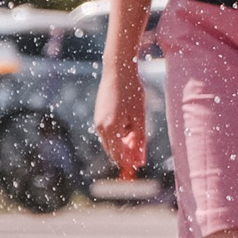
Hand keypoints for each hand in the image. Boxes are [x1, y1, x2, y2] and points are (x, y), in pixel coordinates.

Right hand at [92, 60, 147, 180]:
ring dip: (121, 146)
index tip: (138, 165)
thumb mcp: (140, 117)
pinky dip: (117, 136)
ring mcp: (97, 121)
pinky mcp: (99, 115)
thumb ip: (139, 138)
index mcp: (111, 129)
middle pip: (112, 150)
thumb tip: (140, 157)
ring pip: (109, 142)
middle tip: (138, 158)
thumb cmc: (132, 93)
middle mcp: (101, 127)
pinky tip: (129, 132)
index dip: (128, 162)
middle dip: (124, 156)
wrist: (118, 72)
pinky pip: (107, 132)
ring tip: (136, 143)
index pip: (118, 154)